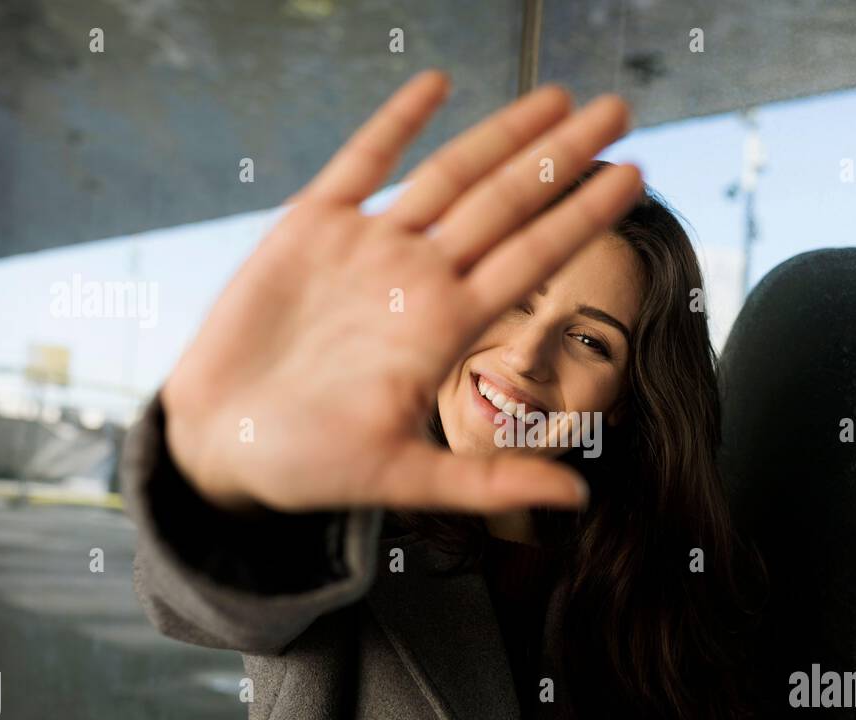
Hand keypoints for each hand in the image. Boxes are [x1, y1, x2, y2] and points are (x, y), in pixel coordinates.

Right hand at [160, 69, 641, 513]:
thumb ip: (489, 482)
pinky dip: (397, 121)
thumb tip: (578, 499)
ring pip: (450, 174)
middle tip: (620, 109)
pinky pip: (361, 161)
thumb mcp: (403, 479)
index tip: (636, 176)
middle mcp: (419, 278)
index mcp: (446, 327)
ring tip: (558, 95)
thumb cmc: (308, 467)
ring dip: (502, 132)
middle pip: (508, 202)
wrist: (219, 445)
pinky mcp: (310, 228)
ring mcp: (369, 247)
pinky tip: (437, 83)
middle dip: (562, 154)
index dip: (583, 215)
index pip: (533, 258)